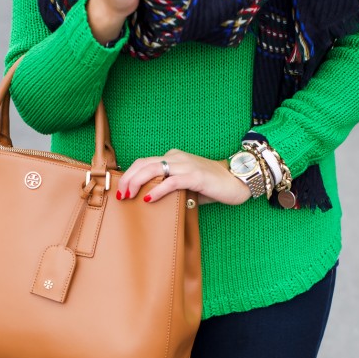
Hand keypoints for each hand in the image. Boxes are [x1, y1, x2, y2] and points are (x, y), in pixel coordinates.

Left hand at [115, 150, 251, 206]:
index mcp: (174, 157)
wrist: (237, 181)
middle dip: (128, 179)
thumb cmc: (212, 186)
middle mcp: (177, 157)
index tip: (122, 189)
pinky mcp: (195, 176)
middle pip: (144, 164)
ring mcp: (186, 165)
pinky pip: (171, 181)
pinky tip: (149, 198)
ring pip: (154, 169)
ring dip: (138, 183)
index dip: (130, 174)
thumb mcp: (186, 185)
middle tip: (121, 194)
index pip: (145, 162)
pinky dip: (158, 189)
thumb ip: (170, 187)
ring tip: (129, 195)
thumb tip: (151, 200)